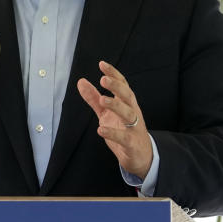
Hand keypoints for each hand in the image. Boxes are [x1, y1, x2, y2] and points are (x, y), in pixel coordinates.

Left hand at [77, 60, 152, 177]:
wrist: (141, 157)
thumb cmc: (125, 131)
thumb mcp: (107, 113)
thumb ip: (94, 98)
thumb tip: (81, 82)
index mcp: (127, 104)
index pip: (122, 85)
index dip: (114, 74)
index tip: (102, 64)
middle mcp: (132, 113)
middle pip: (127, 96)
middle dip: (116, 87)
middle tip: (103, 79)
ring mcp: (134, 128)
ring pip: (128, 114)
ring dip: (116, 106)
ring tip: (102, 100)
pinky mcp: (132, 144)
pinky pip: (124, 137)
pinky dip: (113, 133)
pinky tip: (101, 129)